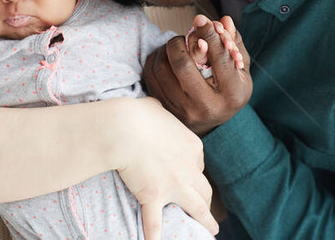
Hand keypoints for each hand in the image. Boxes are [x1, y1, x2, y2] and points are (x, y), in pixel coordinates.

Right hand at [111, 97, 219, 238]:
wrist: (124, 128)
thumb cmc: (138, 114)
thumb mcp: (157, 108)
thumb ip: (161, 114)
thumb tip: (155, 110)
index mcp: (193, 147)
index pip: (198, 165)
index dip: (192, 172)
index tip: (186, 176)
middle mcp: (189, 169)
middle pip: (203, 189)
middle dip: (206, 200)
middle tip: (207, 209)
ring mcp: (174, 185)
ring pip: (196, 208)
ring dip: (205, 220)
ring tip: (211, 231)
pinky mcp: (154, 197)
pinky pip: (156, 223)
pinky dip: (156, 237)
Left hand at [144, 15, 251, 135]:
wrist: (211, 122)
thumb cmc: (228, 90)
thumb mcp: (240, 69)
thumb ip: (234, 44)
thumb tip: (224, 19)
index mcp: (231, 94)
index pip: (220, 58)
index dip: (209, 34)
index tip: (200, 18)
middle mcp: (206, 106)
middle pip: (183, 64)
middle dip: (179, 43)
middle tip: (183, 38)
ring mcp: (183, 110)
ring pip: (162, 69)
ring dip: (165, 50)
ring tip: (175, 47)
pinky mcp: (165, 109)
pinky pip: (151, 77)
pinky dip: (155, 60)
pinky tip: (165, 58)